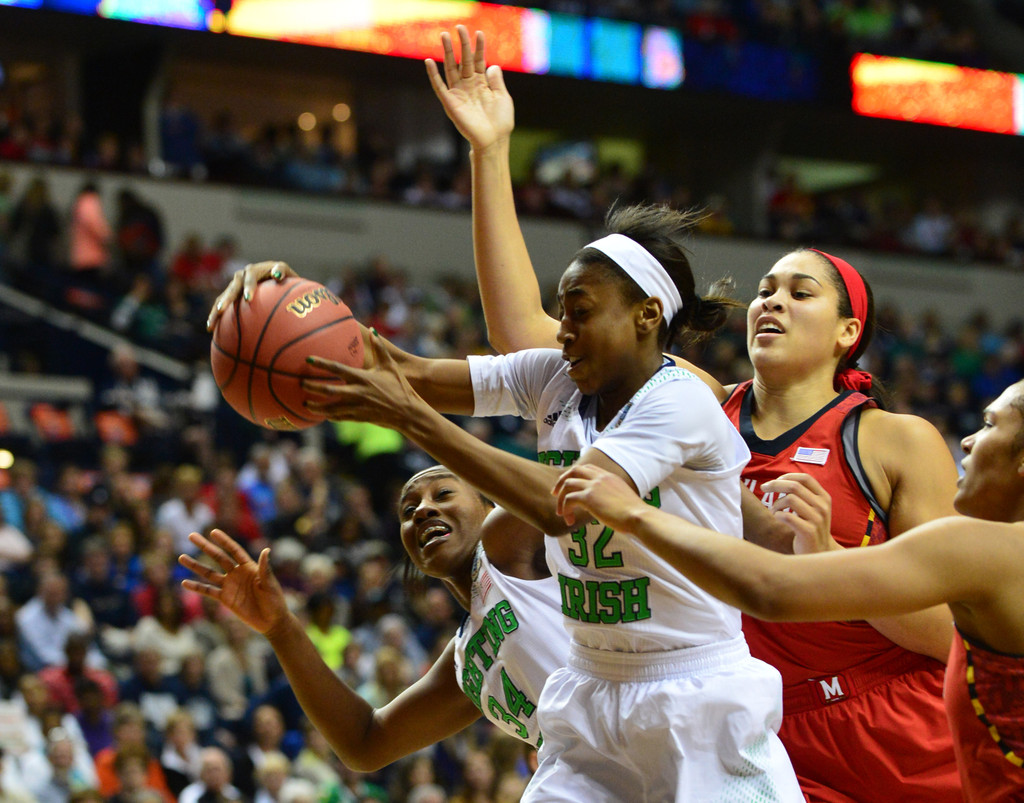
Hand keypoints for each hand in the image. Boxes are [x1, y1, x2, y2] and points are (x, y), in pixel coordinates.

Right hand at [179, 529, 289, 635]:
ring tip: (181, 557)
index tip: (213, 532)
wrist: (271, 621)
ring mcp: (230, 586)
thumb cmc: (275, 601)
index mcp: (249, 567)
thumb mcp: (270, 584)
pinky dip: (197, 587)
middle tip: (191, 536)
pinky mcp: (225, 599)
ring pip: (209, 573)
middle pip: (218, 557)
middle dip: (205, 547)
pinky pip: (208, 591)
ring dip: (195, 565)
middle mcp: (237, 573)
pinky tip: (184, 583)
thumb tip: (267, 550)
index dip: (224, 541)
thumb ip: (264, 569)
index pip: (234, 550)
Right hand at [206, 260, 297, 330]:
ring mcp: (234, 287)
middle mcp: (241, 277)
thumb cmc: (285, 279)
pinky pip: (221, 305)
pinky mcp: (231, 296)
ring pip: (223, 297)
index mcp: (254, 270)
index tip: (248, 299)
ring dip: (216, 310)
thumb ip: (282, 271)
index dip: (248, 286)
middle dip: (227, 299)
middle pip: (232, 288)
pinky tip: (211, 328)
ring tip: (211, 324)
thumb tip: (277, 275)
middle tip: (222, 310)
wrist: (276, 280)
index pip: (250, 277)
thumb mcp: (287, 273)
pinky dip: (215, 315)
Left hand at [302, 330, 425, 429]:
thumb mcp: (391, 366)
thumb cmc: (401, 387)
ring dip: (316, 406)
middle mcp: (357, 393)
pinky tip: (321, 414)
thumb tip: (373, 331)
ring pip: (331, 408)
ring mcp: (357, 407)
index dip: (322, 364)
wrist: (408, 413)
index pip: (337, 369)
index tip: (308, 359)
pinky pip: (339, 417)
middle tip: (300, 384)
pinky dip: (329, 416)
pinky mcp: (359, 418)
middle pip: (329, 390)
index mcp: (363, 378)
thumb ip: (380, 348)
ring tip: (304, 404)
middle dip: (312, 387)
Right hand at [425, 25, 514, 151]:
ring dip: (448, 52)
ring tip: (445, 35)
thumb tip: (493, 66)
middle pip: (464, 60)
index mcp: (482, 84)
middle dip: (462, 44)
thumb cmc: (500, 122)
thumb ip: (496, 81)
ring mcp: (459, 93)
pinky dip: (433, 75)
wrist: (493, 141)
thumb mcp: (503, 97)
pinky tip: (429, 61)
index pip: (479, 60)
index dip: (479, 47)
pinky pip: (439, 86)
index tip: (479, 33)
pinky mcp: (450, 103)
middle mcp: (469, 86)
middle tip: (460, 27)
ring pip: (451, 68)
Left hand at [553, 464, 643, 529]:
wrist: (638, 517)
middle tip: (555, 494)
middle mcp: (600, 477)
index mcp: (609, 476)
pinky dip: (565, 509)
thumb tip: (603, 507)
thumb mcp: (623, 499)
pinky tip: (569, 520)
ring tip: (561, 513)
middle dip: (561, 481)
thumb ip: (611, 497)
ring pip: (567, 484)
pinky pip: (569, 499)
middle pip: (574, 470)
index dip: (575, 476)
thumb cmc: (634, 514)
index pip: (588, 468)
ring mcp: (594, 486)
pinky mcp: (589, 497)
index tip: (569, 487)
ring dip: (561, 499)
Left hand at [760, 473, 838, 554]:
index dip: (788, 476)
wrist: (820, 552)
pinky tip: (778, 518)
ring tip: (774, 511)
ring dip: (776, 504)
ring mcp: (817, 519)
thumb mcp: (812, 508)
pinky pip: (787, 516)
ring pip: (789, 499)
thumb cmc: (811, 527)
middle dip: (775, 485)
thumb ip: (802, 495)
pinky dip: (778, 515)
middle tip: (764, 488)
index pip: (805, 478)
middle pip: (794, 486)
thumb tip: (779, 481)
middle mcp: (822, 507)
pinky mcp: (809, 532)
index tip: (775, 481)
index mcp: (824, 498)